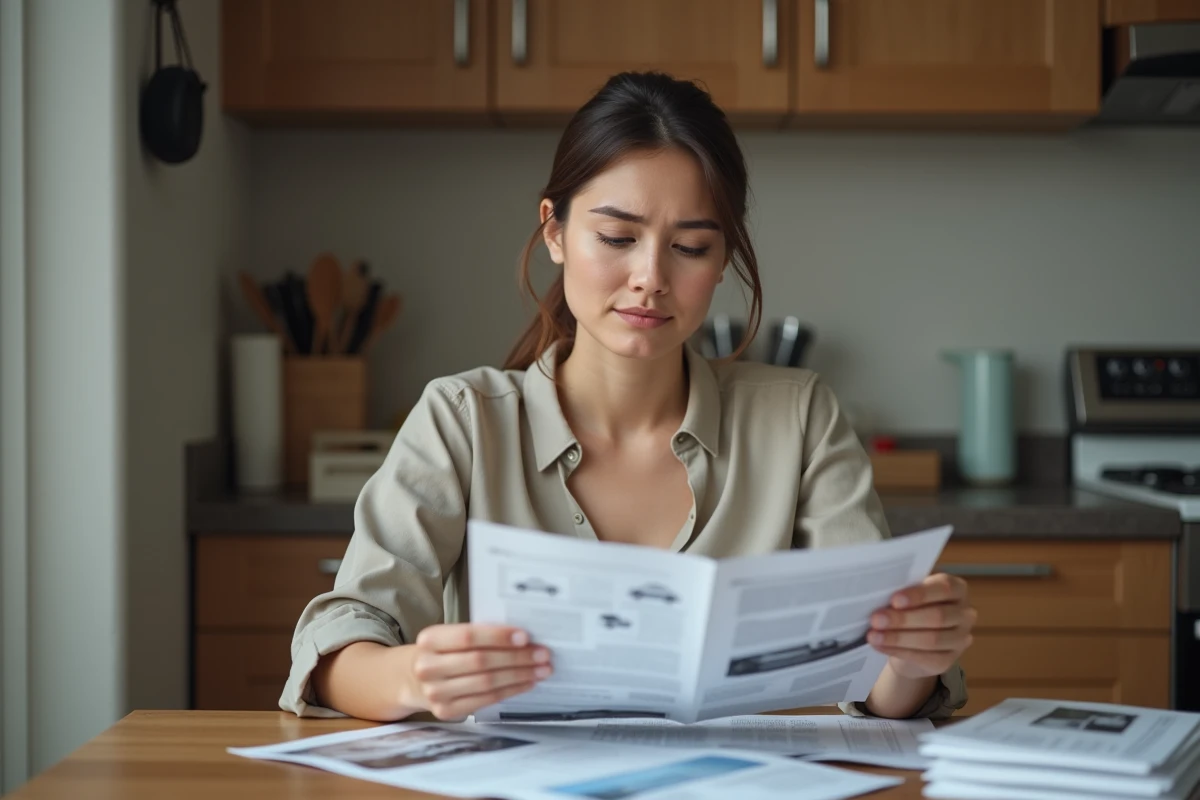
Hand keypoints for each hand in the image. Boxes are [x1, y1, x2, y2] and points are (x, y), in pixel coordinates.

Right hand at [402, 624, 552, 719]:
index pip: (468, 637)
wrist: (410, 679)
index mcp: (429, 640)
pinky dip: (510, 690)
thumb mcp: (449, 637)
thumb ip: (478, 635)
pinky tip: (526, 683)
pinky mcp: (446, 712)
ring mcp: (435, 692)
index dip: (498, 637)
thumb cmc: (441, 652)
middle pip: (481, 662)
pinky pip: (486, 700)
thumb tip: (522, 637)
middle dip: (517, 658)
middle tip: (543, 654)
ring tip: (541, 669)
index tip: (525, 636)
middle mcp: (428, 667)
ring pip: (486, 683)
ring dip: (519, 676)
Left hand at [867, 573, 975, 679]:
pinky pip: (924, 657)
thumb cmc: (911, 608)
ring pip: (931, 639)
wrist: (913, 643)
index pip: (944, 589)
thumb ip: (903, 594)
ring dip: (898, 637)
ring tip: (874, 636)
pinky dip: (898, 651)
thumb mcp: (910, 595)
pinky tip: (879, 646)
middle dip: (904, 619)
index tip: (894, 600)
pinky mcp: (948, 661)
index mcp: (957, 589)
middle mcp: (965, 614)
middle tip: (876, 619)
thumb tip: (879, 595)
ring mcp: (960, 639)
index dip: (919, 595)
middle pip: (937, 617)